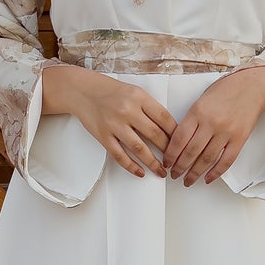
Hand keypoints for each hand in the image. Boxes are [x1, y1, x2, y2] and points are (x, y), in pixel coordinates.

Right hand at [41, 61, 176, 177]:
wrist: (82, 91)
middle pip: (155, 134)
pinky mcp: (103, 136)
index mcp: (139, 97)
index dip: (176, 133)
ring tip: (161, 171)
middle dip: (168, 150)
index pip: (164, 118)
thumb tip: (169, 128)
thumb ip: (150, 107)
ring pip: (139, 148)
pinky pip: (119, 155)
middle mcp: (127, 110)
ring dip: (153, 162)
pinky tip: (140, 172)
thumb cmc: (110, 91)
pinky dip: (131, 166)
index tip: (182, 143)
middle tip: (175, 160)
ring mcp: (114, 124)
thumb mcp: (134, 92)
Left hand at [163, 63, 264, 184]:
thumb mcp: (201, 100)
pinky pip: (226, 161)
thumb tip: (178, 142)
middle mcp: (211, 123)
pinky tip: (208, 178)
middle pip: (191, 152)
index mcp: (198, 111)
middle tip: (174, 175)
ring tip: (188, 180)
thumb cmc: (226, 90)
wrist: (252, 86)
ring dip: (195, 173)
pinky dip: (216, 172)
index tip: (167, 162)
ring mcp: (226, 132)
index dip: (171, 154)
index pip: (179, 139)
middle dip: (180, 167)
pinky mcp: (239, 139)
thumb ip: (191, 119)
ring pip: (207, 159)